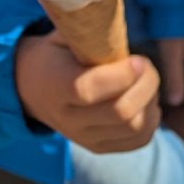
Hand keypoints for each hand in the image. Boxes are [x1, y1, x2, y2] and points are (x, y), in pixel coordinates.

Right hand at [16, 31, 160, 153]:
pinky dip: (151, 120)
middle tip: (145, 67)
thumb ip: (92, 37)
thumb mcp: (65, 38)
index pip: (88, 90)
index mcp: (54, 86)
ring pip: (135, 128)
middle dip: (146, 86)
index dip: (121, 76)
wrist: (32, 90)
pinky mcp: (99, 148)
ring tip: (144, 84)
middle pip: (120, 113)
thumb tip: (125, 35)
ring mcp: (84, 138)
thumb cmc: (56, 56)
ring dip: (151, 102)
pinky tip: (144, 103)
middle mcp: (67, 119)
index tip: (137, 60)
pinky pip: (138, 140)